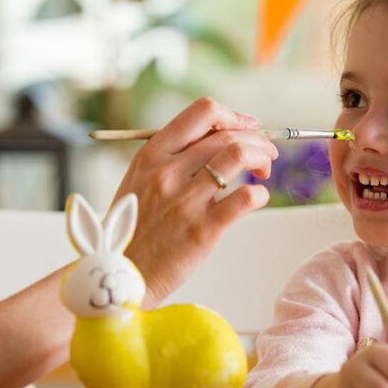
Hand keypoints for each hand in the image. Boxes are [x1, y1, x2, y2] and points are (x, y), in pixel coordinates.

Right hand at [113, 97, 278, 304]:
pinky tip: (257, 198)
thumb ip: (173, 158)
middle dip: (257, 140)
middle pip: (227, 134)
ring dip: (262, 158)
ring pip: (239, 156)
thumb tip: (219, 139)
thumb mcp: (140, 180)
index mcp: (151, 154)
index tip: (248, 128)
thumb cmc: (134, 228)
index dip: (234, 116)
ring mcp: (185, 200)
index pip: (202, 113)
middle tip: (266, 155)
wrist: (121, 275)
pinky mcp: (203, 229)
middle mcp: (167, 172)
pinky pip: (246, 198)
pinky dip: (260, 193)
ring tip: (264, 171)